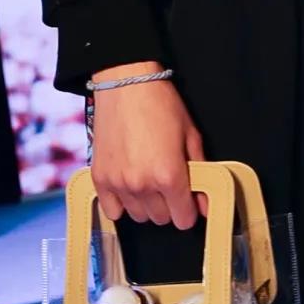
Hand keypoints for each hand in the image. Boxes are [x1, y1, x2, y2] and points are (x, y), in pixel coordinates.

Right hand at [90, 61, 209, 228]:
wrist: (125, 84)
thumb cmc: (160, 104)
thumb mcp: (190, 135)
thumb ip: (200, 172)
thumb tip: (204, 203)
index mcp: (169, 175)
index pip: (183, 219)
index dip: (189, 210)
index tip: (188, 200)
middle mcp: (143, 185)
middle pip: (161, 219)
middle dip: (169, 205)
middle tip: (168, 183)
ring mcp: (119, 183)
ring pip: (139, 216)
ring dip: (146, 204)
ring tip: (148, 179)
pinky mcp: (100, 178)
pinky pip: (112, 211)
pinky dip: (122, 204)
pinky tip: (128, 186)